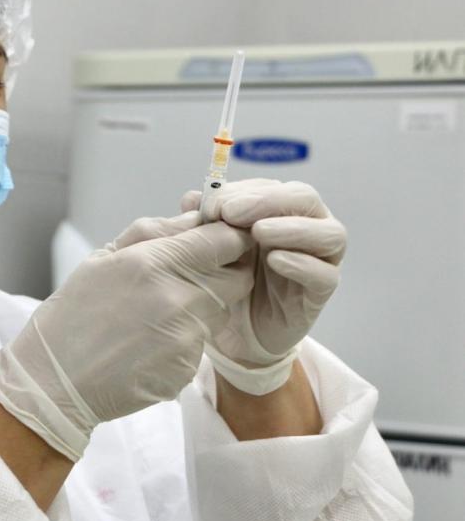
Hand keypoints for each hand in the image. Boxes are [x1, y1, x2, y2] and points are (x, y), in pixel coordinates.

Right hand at [0, 212, 254, 459]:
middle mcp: (178, 299)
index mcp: (154, 263)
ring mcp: (186, 338)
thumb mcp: (102, 258)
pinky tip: (148, 343)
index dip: (228, 236)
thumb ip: (154, 232)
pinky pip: (201, 344)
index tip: (217, 240)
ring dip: (201, 306)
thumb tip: (194, 217)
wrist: (53, 381)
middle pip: (238, 277)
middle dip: (224, 272)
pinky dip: (183, 339)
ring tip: (155, 314)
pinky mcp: (187, 369)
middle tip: (189, 277)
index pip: (226, 240)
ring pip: (220, 311)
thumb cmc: (71, 315)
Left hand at [182, 179, 346, 393]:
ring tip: (259, 232)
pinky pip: (324, 274)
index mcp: (278, 211)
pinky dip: (302, 264)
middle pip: (304, 198)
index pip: (270, 187)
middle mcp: (306, 227)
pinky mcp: (321, 291)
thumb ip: (202, 222)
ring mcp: (320, 259)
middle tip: (232, 213)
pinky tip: (275, 261)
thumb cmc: (225, 281)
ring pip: (328, 232)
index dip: (243, 191)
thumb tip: (192, 196)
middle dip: (267, 201)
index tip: (212, 205)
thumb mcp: (207, 251)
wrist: (235, 333)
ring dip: (292, 228)